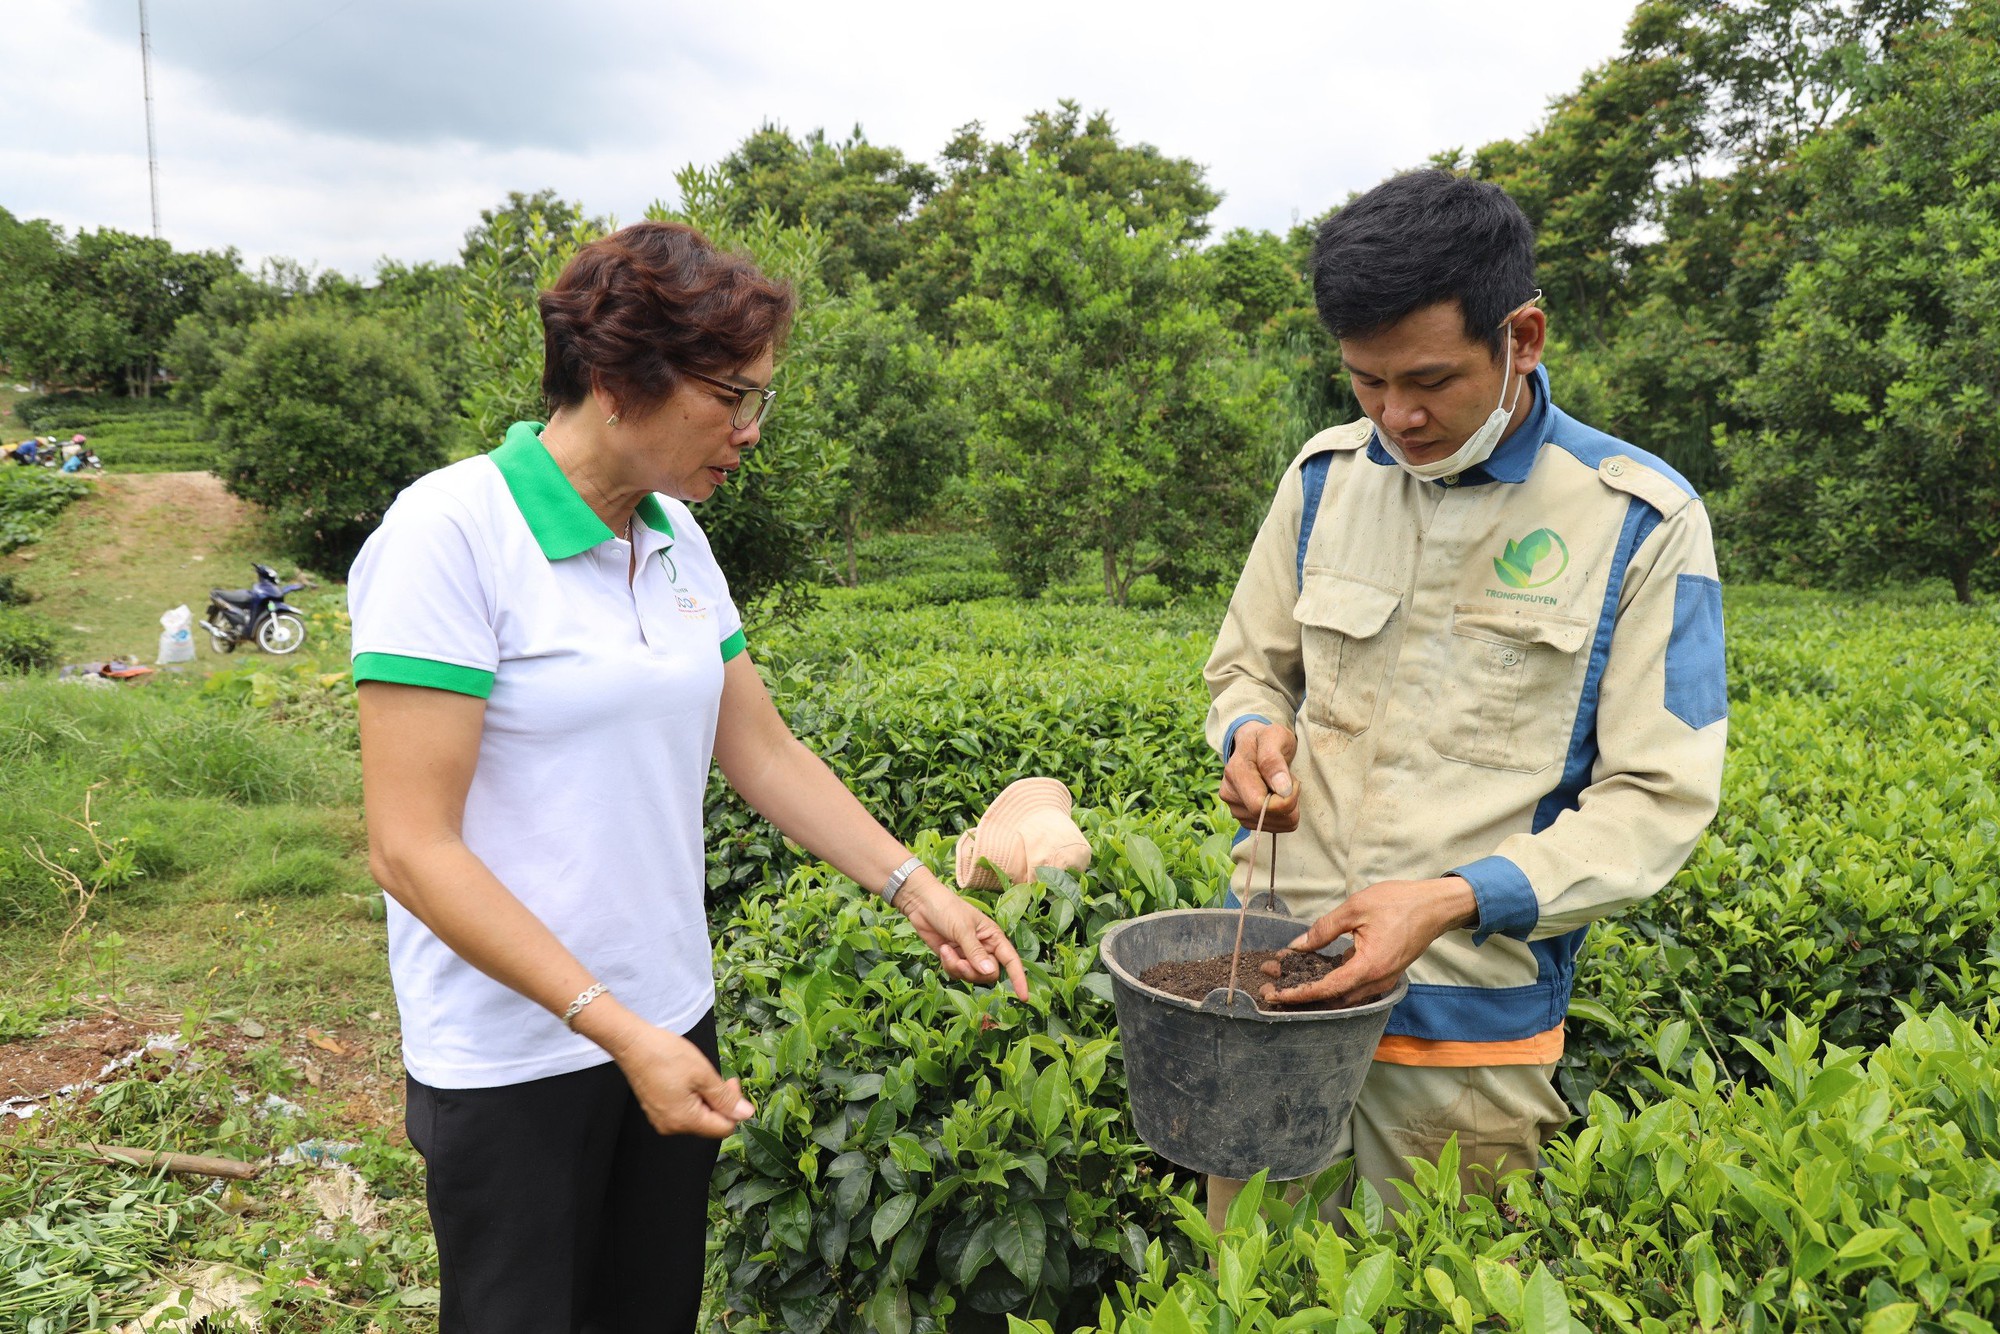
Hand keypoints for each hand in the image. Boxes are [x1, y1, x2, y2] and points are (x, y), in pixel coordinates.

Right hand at [596, 1012, 754, 1138]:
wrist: (632, 1043)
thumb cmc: (667, 1055)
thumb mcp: (703, 1074)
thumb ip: (725, 1098)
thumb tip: (747, 1114)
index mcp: (685, 1121)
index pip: (724, 1128)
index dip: (734, 1107)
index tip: (730, 1082)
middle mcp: (672, 1127)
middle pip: (710, 1123)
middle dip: (720, 1101)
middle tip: (716, 1076)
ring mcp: (661, 1120)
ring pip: (697, 1116)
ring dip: (706, 1098)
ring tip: (698, 1075)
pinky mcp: (656, 1110)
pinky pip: (683, 1111)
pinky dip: (692, 1097)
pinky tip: (686, 1079)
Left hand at [895, 875, 1030, 1000]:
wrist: (922, 904)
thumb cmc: (947, 909)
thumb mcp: (963, 929)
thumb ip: (975, 952)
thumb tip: (989, 972)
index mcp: (994, 937)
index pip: (1011, 961)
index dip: (1019, 979)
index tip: (1024, 997)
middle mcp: (984, 948)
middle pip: (989, 974)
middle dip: (973, 972)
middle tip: (960, 961)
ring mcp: (968, 955)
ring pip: (971, 976)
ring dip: (957, 968)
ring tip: (947, 951)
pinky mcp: (954, 959)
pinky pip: (957, 974)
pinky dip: (949, 966)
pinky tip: (943, 951)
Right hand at [1219, 722, 1299, 832]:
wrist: (1254, 744)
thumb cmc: (1266, 739)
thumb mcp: (1274, 737)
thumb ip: (1274, 760)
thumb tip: (1282, 790)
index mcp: (1235, 773)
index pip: (1261, 806)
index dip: (1285, 800)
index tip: (1293, 781)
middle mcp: (1229, 794)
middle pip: (1267, 818)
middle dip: (1289, 804)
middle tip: (1288, 781)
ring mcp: (1234, 809)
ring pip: (1272, 826)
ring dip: (1286, 810)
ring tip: (1280, 787)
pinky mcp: (1243, 819)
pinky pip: (1273, 828)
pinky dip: (1282, 816)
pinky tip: (1276, 797)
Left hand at [1263, 876, 1477, 1006]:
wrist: (1436, 905)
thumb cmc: (1399, 902)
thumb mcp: (1356, 908)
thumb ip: (1324, 929)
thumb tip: (1297, 946)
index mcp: (1369, 967)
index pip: (1326, 989)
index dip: (1298, 994)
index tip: (1274, 994)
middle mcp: (1377, 981)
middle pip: (1333, 1000)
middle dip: (1301, 995)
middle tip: (1272, 987)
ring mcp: (1383, 980)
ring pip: (1344, 997)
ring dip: (1316, 991)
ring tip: (1287, 979)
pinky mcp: (1385, 974)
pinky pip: (1355, 987)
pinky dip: (1332, 984)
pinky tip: (1314, 971)